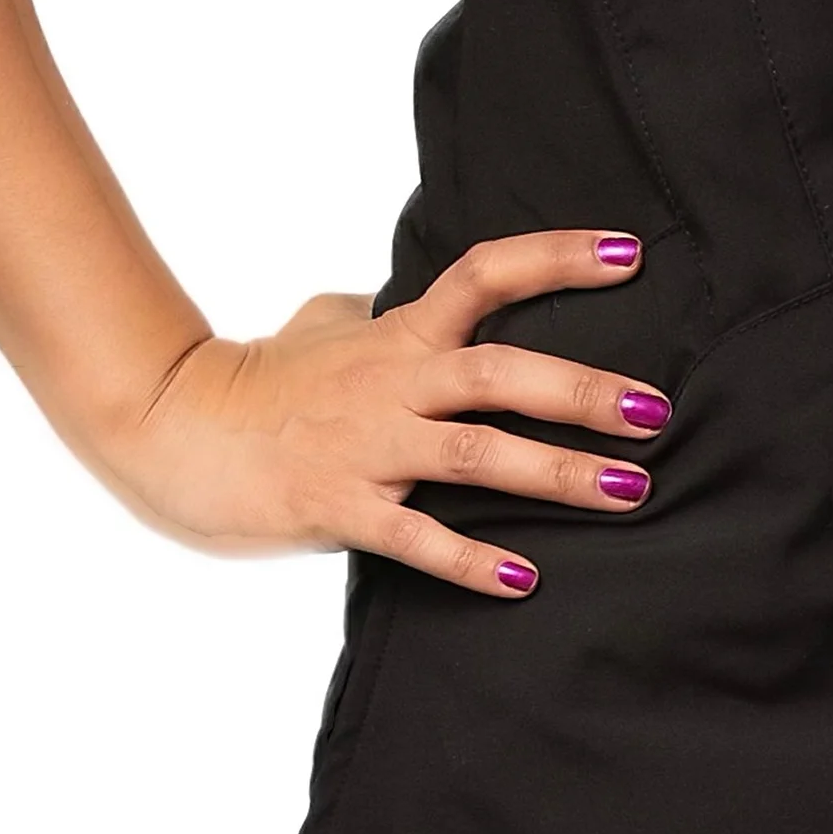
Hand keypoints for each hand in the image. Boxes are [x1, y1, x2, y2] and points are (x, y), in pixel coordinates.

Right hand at [82, 229, 672, 587]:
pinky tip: (522, 580)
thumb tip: (393, 299)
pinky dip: (469, 559)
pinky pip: (414, 535)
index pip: (486, 274)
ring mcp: (369, 444)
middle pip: (501, 370)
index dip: (558, 258)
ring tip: (629, 489)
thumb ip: (377, 311)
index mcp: (399, 333)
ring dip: (558, 473)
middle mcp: (394, 380)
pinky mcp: (340, 505)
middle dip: (583, 391)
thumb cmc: (258, 378)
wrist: (176, 428)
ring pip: (477, 453)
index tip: (630, 253)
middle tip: (655, 408)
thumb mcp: (323, 322)